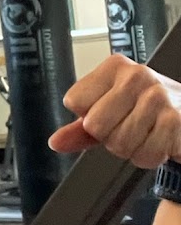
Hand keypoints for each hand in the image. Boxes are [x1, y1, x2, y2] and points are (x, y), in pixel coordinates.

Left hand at [48, 54, 180, 167]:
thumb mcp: (109, 112)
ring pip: (119, 142)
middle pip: (95, 124)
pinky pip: (144, 154)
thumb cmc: (146, 110)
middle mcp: (136, 76)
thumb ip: (79, 128)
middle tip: (128, 126)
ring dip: (130, 148)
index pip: (74, 100)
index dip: (88, 116)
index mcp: (114, 68)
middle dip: (109, 136)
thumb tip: (55, 142)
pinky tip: (158, 140)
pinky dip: (149, 156)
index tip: (109, 112)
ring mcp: (158, 96)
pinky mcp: (175, 120)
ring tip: (145, 132)